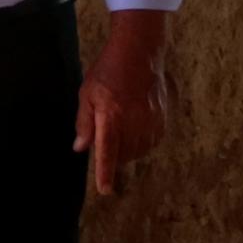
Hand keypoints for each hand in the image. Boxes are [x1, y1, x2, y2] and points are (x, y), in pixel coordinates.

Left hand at [77, 11, 168, 199]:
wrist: (139, 53)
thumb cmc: (108, 72)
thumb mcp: (87, 93)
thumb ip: (84, 123)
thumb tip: (80, 148)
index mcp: (111, 116)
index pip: (107, 152)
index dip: (106, 173)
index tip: (105, 190)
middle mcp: (133, 122)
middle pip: (123, 155)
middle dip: (113, 154)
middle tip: (108, 134)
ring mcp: (150, 121)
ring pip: (138, 151)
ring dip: (128, 149)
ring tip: (122, 128)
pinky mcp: (162, 119)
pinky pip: (151, 142)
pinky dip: (142, 142)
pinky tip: (136, 127)